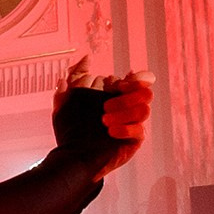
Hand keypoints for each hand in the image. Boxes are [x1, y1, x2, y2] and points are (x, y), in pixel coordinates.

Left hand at [53, 59, 153, 179]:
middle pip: (145, 92)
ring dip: (124, 112)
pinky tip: (111, 131)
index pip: (139, 79)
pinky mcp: (135, 140)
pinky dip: (125, 128)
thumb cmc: (71, 129)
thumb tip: (87, 57)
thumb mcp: (67, 99)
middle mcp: (128, 107)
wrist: (72, 157)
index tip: (120, 84)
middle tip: (106, 106)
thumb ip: (75, 76)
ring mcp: (133, 123)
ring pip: (144, 110)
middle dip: (126, 97)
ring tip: (104, 121)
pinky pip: (140, 130)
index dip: (138, 78)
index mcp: (116, 94)